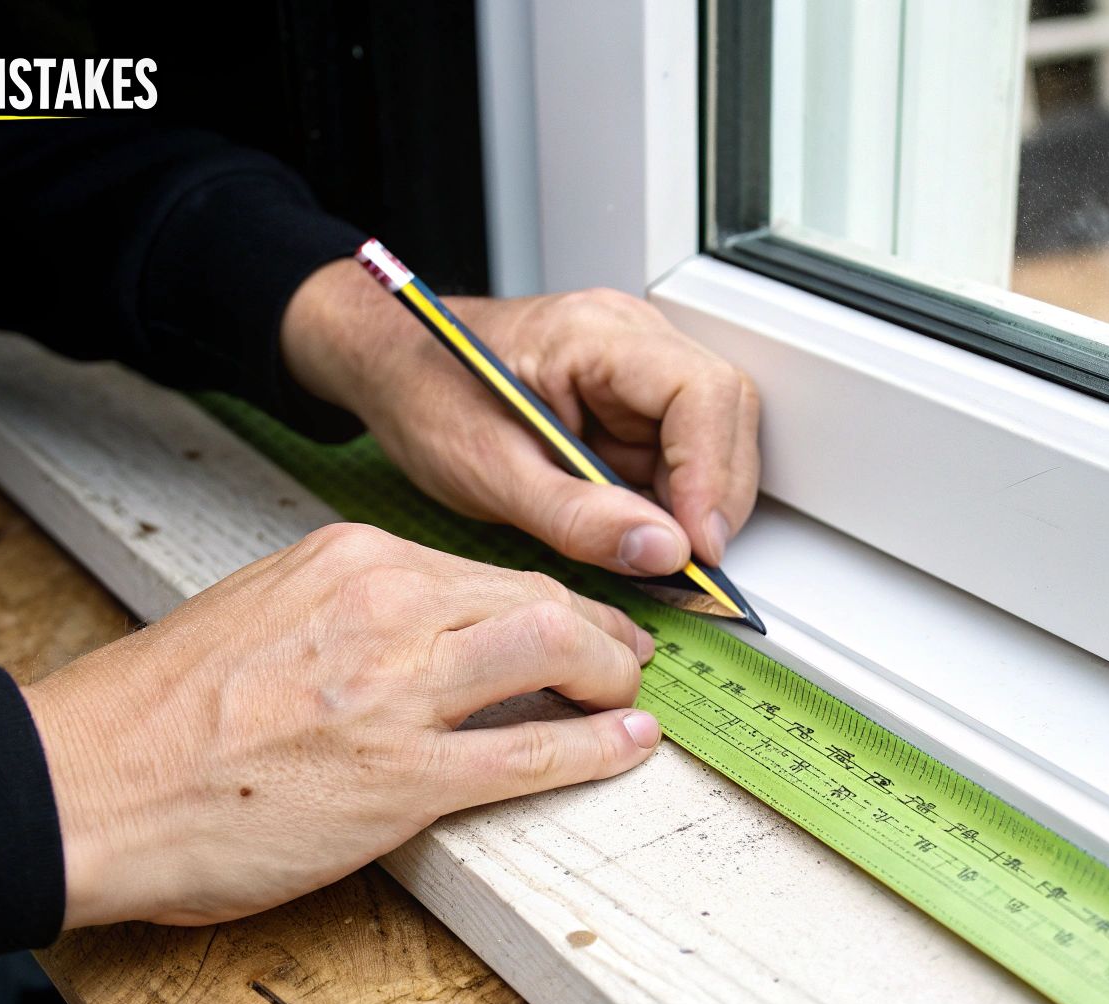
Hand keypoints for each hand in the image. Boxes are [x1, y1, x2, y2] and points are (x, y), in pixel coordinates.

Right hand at [22, 523, 659, 928]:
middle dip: (599, 630)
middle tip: (624, 655)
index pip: (484, 570)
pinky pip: (531, 752)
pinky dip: (596, 747)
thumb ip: (349, 606)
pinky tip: (626, 744)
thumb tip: (421, 628)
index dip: (550, 598)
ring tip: (628, 694)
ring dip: (610, 675)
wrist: (86, 784)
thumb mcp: (263, 607)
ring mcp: (397, 692)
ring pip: (552, 651)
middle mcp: (384, 607)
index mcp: (348, 559)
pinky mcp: (402, 778)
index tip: (573, 617)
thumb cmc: (160, 710)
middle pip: (535, 600)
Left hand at [281, 260, 760, 576]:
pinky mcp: (627, 405)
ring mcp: (634, 371)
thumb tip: (662, 551)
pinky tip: (634, 536)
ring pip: (708, 440)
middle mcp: (630, 340)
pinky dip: (665, 505)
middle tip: (688, 564)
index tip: (698, 544)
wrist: (385, 367)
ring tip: (651, 554)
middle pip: (723, 413)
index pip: (700, 392)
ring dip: (691, 504)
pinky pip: (674, 456)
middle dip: (714, 496)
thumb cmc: (423, 392)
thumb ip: (577, 516)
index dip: (714, 474)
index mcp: (596, 334)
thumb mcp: (490, 469)